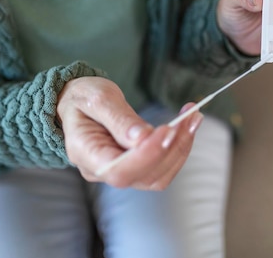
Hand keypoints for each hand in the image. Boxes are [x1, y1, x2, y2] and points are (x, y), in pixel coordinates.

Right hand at [57, 77, 202, 189]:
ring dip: (181, 147)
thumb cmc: (83, 98)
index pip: (119, 170)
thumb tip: (143, 138)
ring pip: (159, 175)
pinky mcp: (137, 167)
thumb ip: (118, 119)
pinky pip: (163, 167)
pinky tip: (188, 125)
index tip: (168, 129)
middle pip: (144, 175)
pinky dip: (180, 147)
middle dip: (173, 147)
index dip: (147, 155)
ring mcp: (121, 172)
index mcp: (85, 153)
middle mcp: (102, 171)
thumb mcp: (97, 98)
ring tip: (194, 117)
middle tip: (190, 117)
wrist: (79, 104)